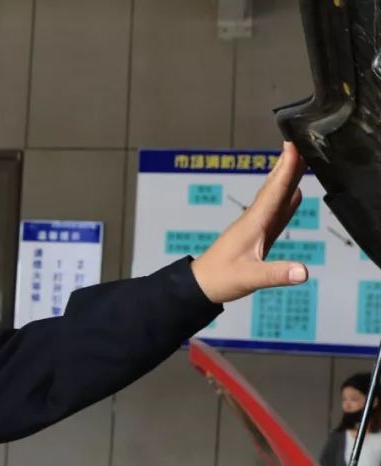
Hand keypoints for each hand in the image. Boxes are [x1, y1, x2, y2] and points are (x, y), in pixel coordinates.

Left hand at [190, 141, 307, 303]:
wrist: (201, 286)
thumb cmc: (220, 279)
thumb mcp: (250, 278)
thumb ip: (276, 274)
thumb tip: (302, 272)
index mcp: (253, 224)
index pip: (273, 191)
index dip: (285, 169)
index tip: (293, 145)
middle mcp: (254, 220)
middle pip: (274, 187)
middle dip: (287, 164)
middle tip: (300, 141)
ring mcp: (256, 227)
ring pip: (275, 196)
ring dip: (287, 177)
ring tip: (300, 159)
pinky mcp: (257, 236)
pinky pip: (275, 212)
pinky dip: (286, 199)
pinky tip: (295, 193)